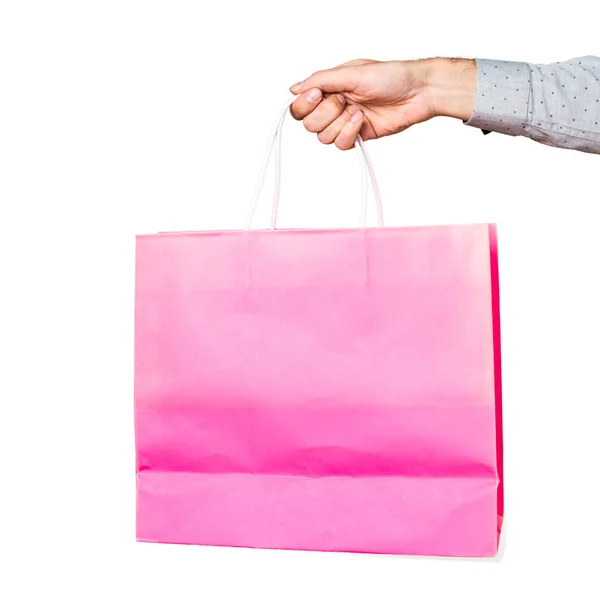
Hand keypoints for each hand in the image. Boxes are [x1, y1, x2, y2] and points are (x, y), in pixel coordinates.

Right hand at [289, 58, 476, 148]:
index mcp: (329, 87)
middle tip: (346, 101)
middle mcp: (334, 106)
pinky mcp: (357, 136)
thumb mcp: (352, 73)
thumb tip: (294, 88)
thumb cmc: (390, 76)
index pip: (301, 106)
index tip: (318, 95)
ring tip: (359, 111)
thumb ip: (321, 80)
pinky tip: (363, 122)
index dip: (304, 105)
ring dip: (341, 124)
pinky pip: (340, 145)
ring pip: (324, 137)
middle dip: (327, 114)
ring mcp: (345, 122)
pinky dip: (349, 134)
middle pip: (310, 124)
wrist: (417, 93)